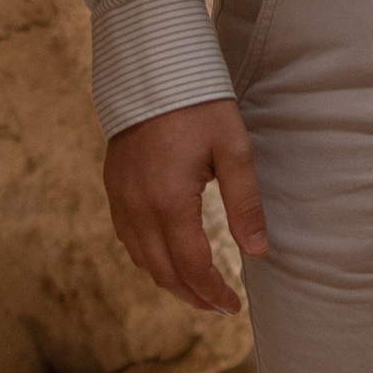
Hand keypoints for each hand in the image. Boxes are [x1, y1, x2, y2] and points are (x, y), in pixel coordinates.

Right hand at [103, 98, 268, 314]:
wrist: (153, 66)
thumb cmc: (200, 103)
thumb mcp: (233, 148)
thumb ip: (244, 203)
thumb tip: (259, 251)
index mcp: (170, 203)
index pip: (192, 268)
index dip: (213, 293)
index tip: (234, 306)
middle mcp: (138, 209)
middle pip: (163, 273)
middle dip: (192, 295)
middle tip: (219, 306)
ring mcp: (121, 198)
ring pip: (142, 260)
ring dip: (169, 280)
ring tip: (197, 288)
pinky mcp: (113, 185)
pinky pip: (128, 238)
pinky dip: (148, 257)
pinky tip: (166, 255)